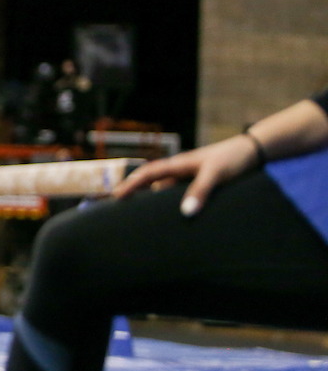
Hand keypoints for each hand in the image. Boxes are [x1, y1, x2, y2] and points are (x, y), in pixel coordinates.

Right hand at [112, 134, 261, 216]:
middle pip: (151, 183)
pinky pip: (180, 195)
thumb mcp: (216, 174)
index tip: (116, 198)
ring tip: (143, 218)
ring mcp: (190, 178)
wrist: (255, 151)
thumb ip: (201, 192)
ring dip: (154, 201)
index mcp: (178, 165)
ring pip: (165, 191)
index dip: (130, 185)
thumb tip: (186, 213)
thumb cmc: (233, 158)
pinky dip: (171, 205)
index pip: (147, 174)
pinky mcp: (201, 184)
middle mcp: (180, 171)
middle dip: (136, 194)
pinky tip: (173, 217)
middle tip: (122, 211)